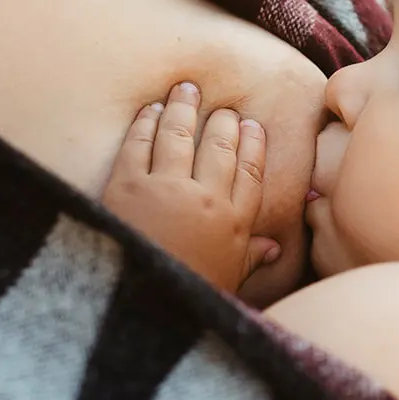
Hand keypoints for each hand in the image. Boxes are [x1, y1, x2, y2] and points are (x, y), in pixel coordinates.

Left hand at [103, 82, 279, 290]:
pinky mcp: (126, 186)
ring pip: (180, 135)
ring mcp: (165, 189)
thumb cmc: (184, 298)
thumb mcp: (225, 282)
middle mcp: (205, 199)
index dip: (253, 145)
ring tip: (187, 88)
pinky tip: (151, 110)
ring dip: (185, 107)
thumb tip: (272, 248)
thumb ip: (249, 259)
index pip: (251, 172)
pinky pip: (140, 144)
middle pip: (220, 147)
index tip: (253, 126)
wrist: (136, 311)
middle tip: (222, 106)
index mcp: (233, 223)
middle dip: (222, 122)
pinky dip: (147, 123)